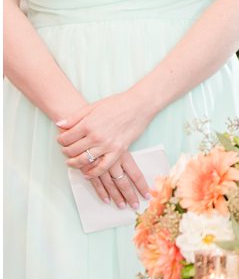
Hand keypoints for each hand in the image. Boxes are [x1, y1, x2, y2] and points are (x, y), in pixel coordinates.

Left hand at [55, 93, 153, 207]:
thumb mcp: (93, 107)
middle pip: (72, 151)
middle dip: (66, 152)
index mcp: (87, 125)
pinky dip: (93, 173)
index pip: (65, 139)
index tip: (62, 140)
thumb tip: (59, 125)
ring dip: (74, 163)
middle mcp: (95, 137)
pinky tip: (87, 174)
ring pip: (84, 160)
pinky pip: (103, 167)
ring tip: (71, 162)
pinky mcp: (118, 151)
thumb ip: (74, 117)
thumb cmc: (117, 104)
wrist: (139, 105)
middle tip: (66, 151)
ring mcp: (107, 145)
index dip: (60, 140)